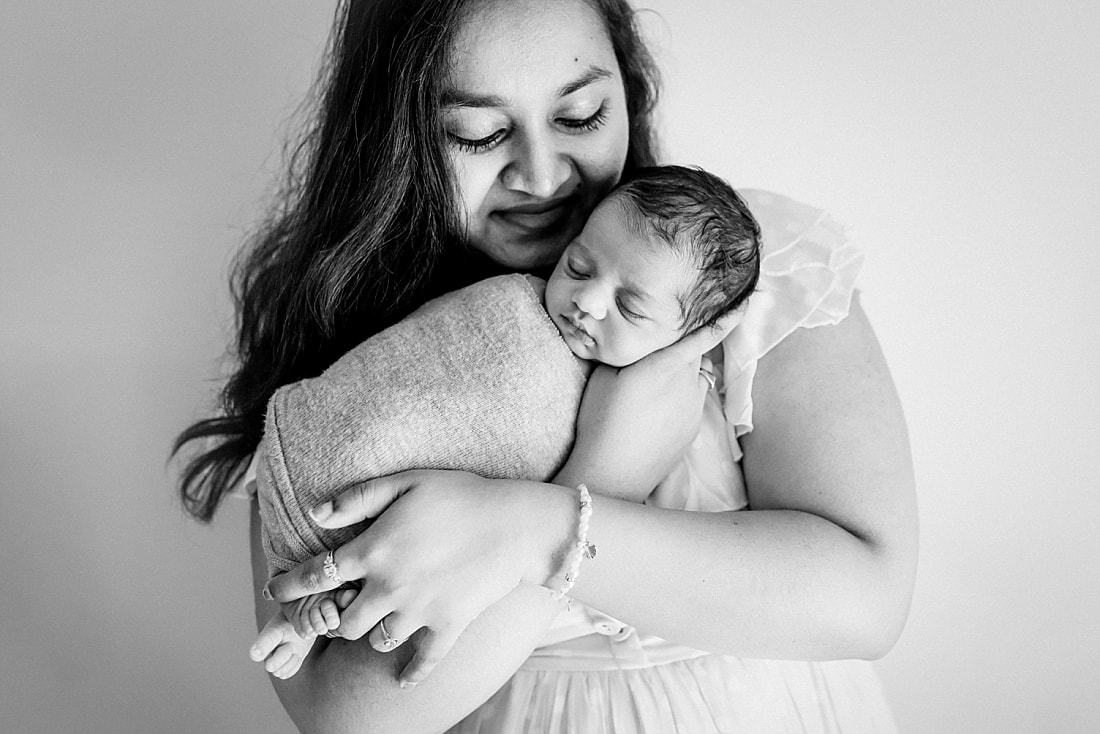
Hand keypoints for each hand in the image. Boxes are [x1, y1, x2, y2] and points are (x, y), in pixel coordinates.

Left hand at [263, 470, 573, 687]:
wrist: (516, 523)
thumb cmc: (462, 495)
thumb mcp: (407, 483)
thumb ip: (358, 498)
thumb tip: (316, 513)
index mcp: (374, 550)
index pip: (317, 574)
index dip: (289, 585)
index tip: (274, 591)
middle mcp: (389, 586)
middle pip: (344, 620)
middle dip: (336, 616)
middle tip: (342, 607)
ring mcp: (418, 610)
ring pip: (378, 640)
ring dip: (373, 633)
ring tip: (380, 622)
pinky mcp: (448, 625)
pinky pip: (424, 661)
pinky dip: (412, 673)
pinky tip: (404, 680)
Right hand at [559, 310, 741, 499]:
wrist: (612, 472)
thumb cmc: (601, 419)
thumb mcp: (606, 374)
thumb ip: (631, 351)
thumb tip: (642, 340)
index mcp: (667, 363)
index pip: (705, 333)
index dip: (728, 316)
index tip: (745, 301)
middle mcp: (688, 383)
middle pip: (697, 354)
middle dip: (687, 346)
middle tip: (664, 348)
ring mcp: (694, 408)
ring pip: (697, 379)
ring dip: (685, 374)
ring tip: (655, 385)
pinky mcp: (693, 429)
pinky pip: (693, 402)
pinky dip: (681, 398)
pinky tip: (656, 410)